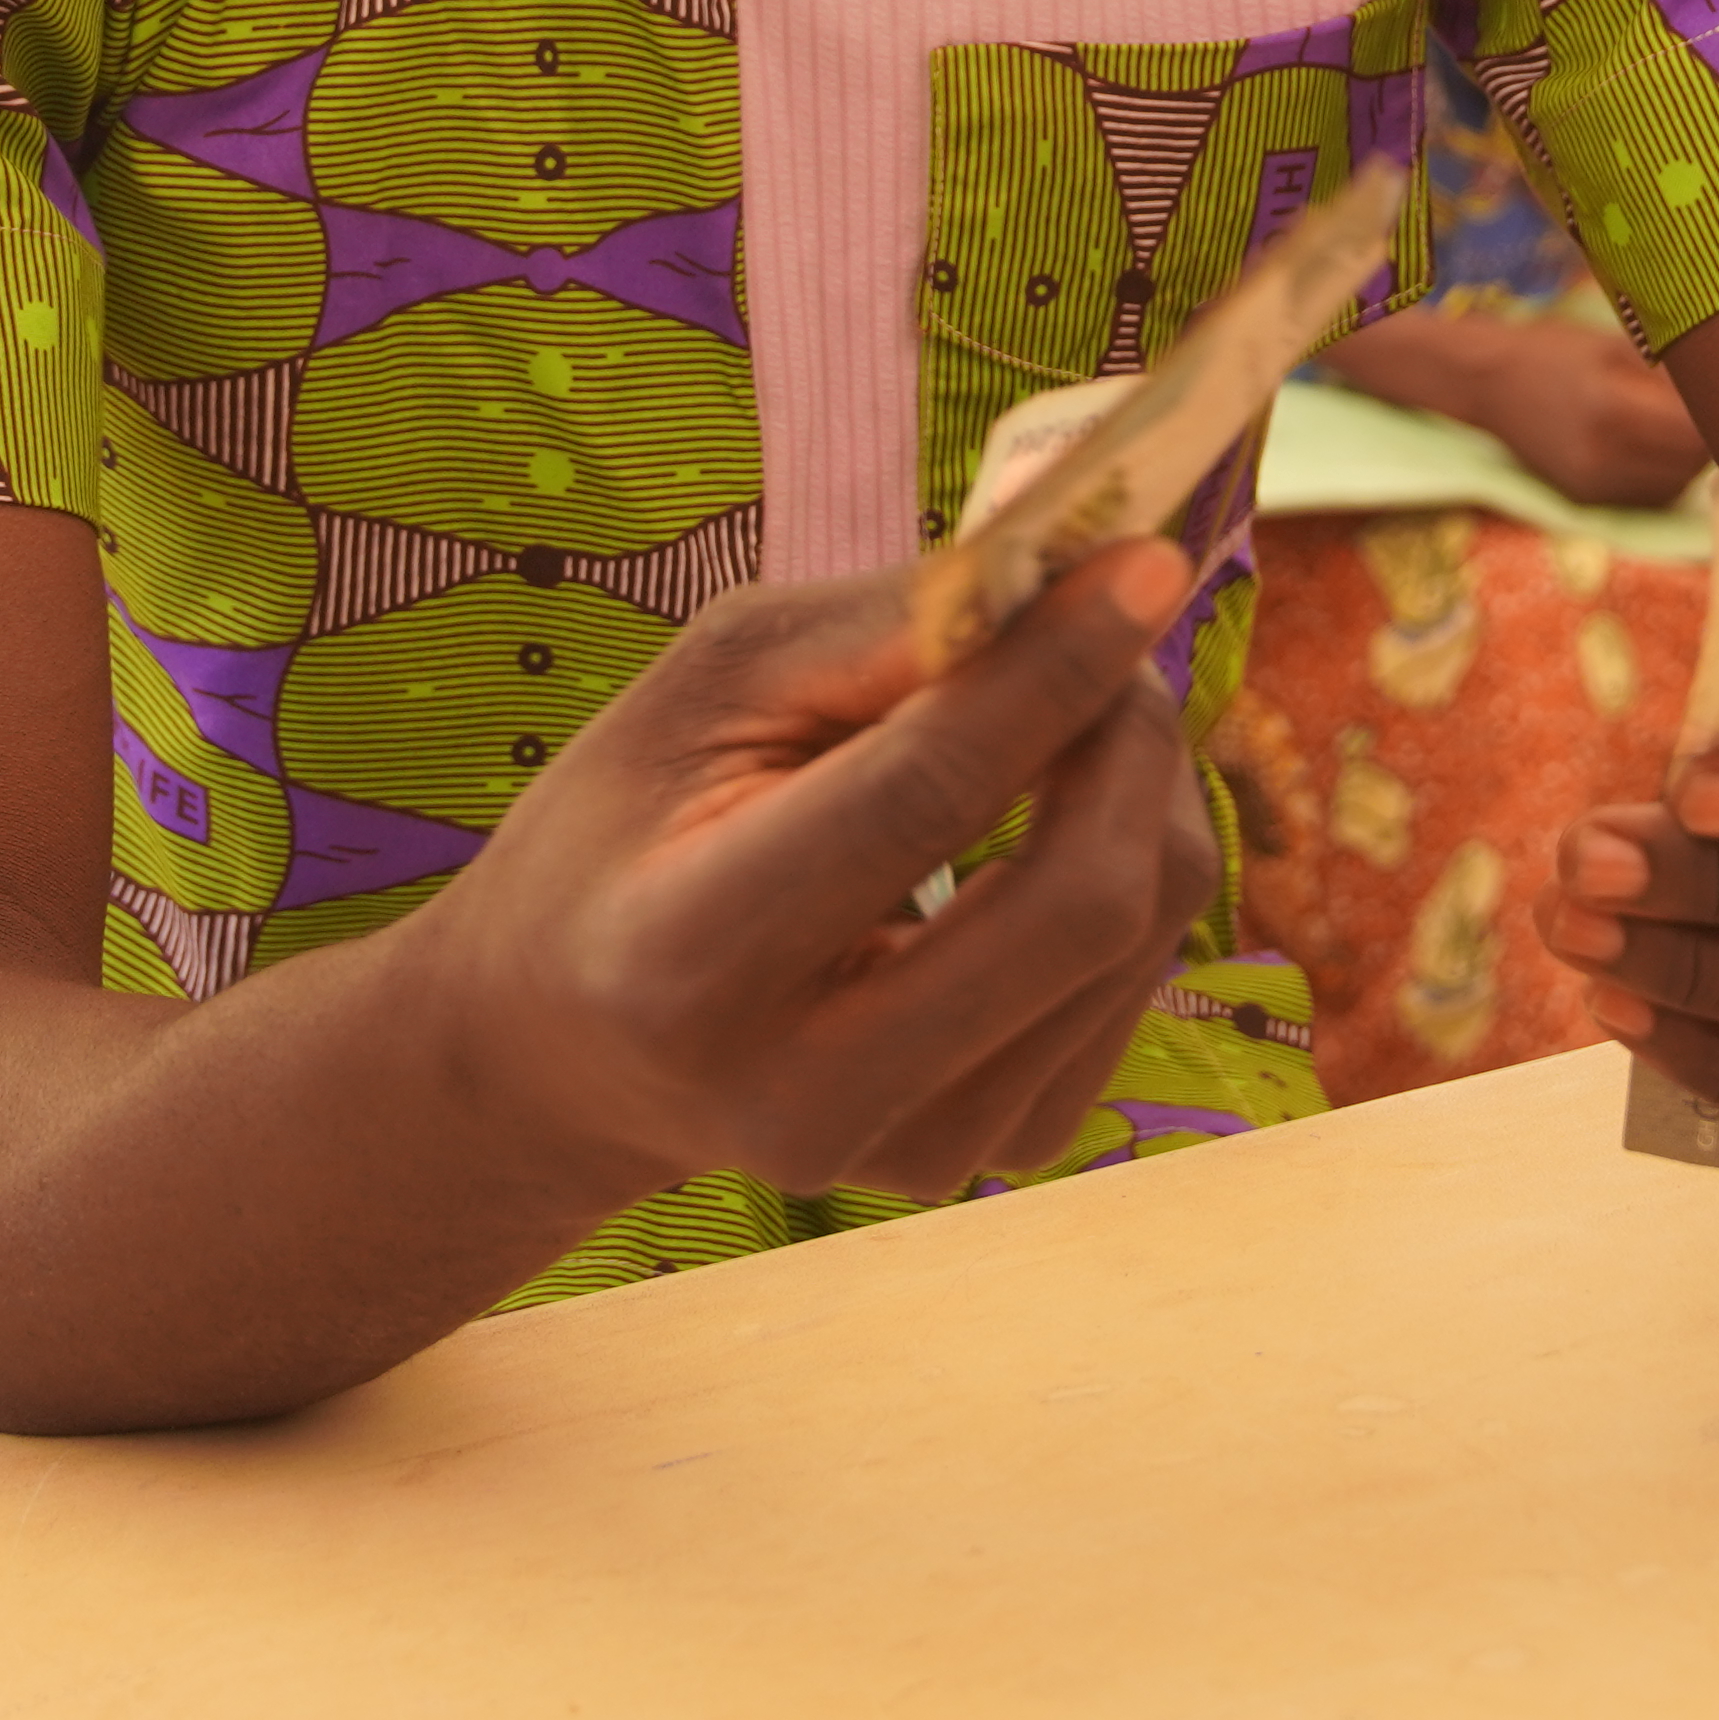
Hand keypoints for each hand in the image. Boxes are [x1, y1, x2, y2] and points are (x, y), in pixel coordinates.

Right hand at [393, 540, 1213, 1208]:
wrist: (572, 1049)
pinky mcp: (983, 1160)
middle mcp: (807, 1092)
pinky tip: (1038, 832)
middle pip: (1075, 905)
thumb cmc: (632, 830)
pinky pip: (1128, 992)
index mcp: (694, 957)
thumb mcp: (710, 690)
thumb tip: (1076, 579)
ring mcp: (909, 1152)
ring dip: (1139, 795)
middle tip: (1116, 623)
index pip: (926, 797)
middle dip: (1126, 736)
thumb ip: (884, 632)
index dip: (1051, 670)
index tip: (1145, 559)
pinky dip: (1120, 878)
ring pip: (1129, 945)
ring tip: (1063, 718)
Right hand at [1325, 304, 1705, 511]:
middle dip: (1712, 437)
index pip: (1694, 431)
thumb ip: (1672, 376)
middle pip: (1690, 463)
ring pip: (1674, 484)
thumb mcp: (1616, 348)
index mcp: (1610, 408)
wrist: (1485, 383)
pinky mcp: (1587, 500)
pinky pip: (1649, 495)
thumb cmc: (1554, 351)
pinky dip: (1666, 473)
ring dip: (1691, 458)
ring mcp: (1592, 486)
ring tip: (1682, 421)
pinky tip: (1655, 443)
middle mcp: (1600, 458)